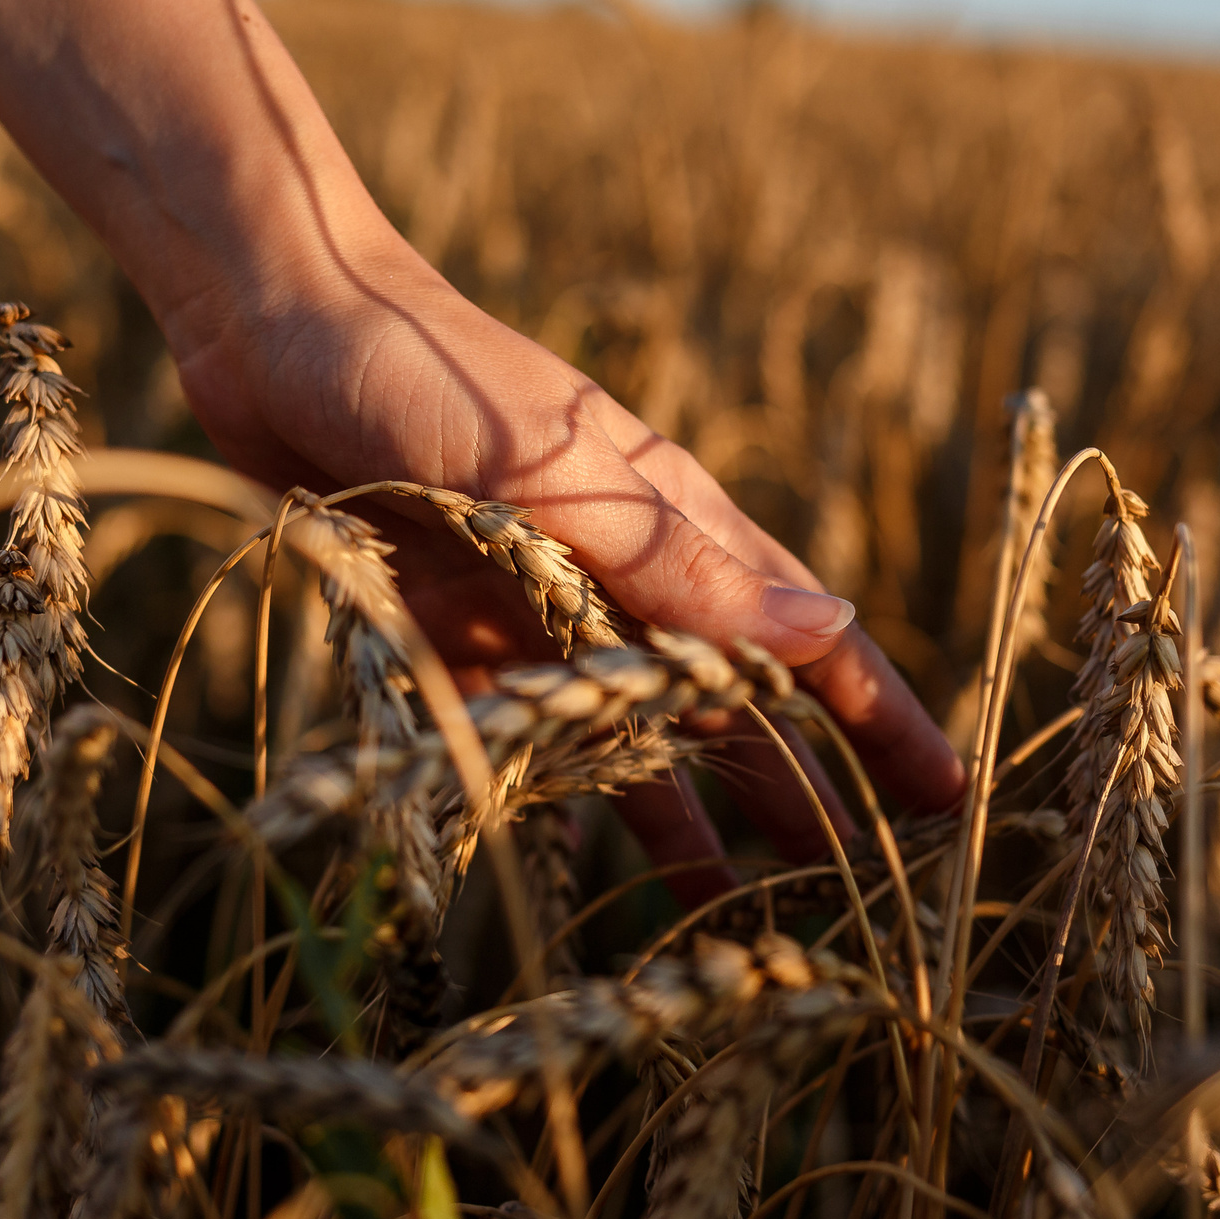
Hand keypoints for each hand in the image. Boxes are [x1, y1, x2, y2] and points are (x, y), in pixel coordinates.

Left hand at [163, 227, 966, 900]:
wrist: (276, 314)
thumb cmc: (427, 368)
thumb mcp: (553, 466)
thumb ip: (674, 559)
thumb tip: (820, 633)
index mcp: (672, 520)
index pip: (803, 634)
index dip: (876, 716)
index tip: (943, 796)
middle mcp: (616, 568)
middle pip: (729, 696)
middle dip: (796, 782)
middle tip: (854, 885)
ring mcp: (531, 597)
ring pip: (630, 726)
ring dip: (681, 805)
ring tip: (726, 904)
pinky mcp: (442, 618)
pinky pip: (511, 727)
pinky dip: (548, 788)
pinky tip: (571, 849)